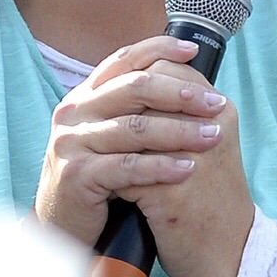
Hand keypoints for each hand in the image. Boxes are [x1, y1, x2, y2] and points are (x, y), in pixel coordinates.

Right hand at [33, 36, 228, 248]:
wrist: (62, 227)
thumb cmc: (97, 178)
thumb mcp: (110, 134)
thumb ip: (132, 107)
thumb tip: (182, 76)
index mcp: (84, 95)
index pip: (123, 60)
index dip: (158, 50)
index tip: (192, 51)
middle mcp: (73, 111)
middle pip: (134, 88)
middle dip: (180, 93)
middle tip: (214, 103)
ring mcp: (72, 142)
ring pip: (135, 128)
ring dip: (180, 131)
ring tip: (213, 137)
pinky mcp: (77, 174)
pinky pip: (127, 166)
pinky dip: (161, 167)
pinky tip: (188, 169)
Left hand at [119, 57, 254, 276]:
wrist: (230, 254)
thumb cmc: (211, 196)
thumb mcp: (205, 144)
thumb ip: (179, 111)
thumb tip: (135, 81)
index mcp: (220, 109)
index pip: (168, 67)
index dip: (136, 74)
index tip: (115, 89)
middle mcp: (210, 127)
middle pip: (147, 92)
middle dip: (119, 104)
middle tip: (100, 116)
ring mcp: (192, 158)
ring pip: (133, 127)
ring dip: (112, 136)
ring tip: (99, 147)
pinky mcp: (172, 193)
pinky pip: (127, 171)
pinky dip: (112, 173)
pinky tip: (103, 178)